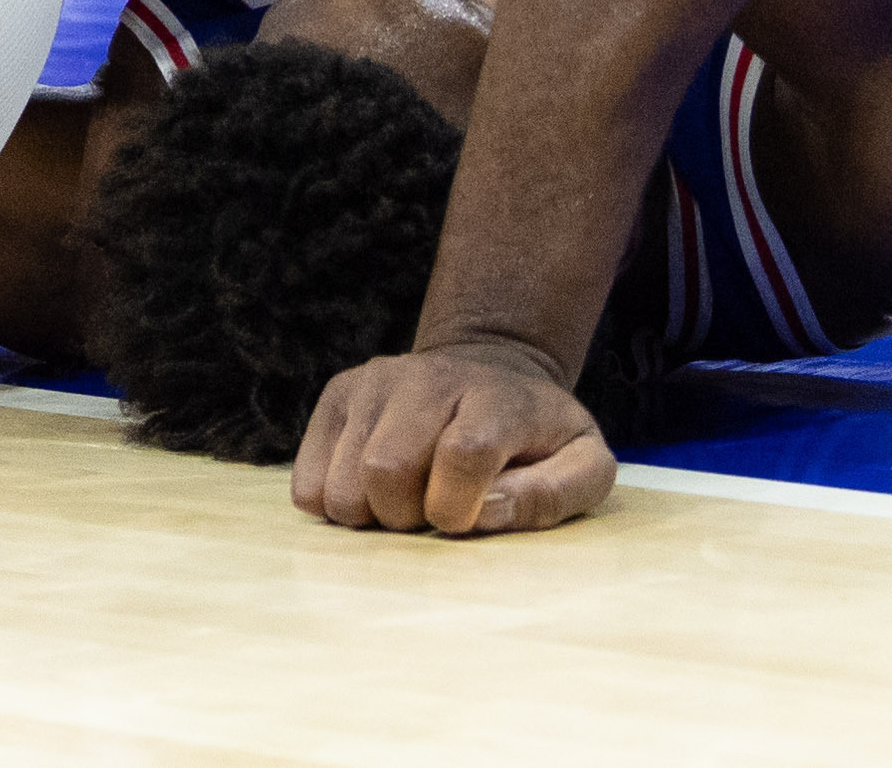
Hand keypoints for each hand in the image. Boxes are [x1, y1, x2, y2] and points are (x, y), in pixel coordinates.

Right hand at [289, 337, 614, 535]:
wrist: (487, 372)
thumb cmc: (538, 436)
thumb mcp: (584, 463)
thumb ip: (554, 494)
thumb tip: (486, 510)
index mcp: (496, 396)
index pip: (464, 452)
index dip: (459, 506)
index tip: (465, 520)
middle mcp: (428, 377)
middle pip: (386, 469)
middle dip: (407, 517)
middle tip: (431, 513)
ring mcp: (376, 382)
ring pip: (342, 482)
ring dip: (371, 515)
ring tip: (404, 501)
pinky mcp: (339, 395)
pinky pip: (307, 482)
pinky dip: (334, 505)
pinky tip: (371, 491)